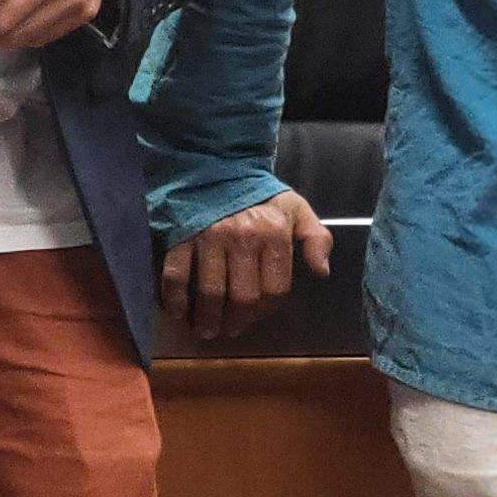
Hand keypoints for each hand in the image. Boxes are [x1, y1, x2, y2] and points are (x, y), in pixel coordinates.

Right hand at [158, 191, 331, 340]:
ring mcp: (208, 237)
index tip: (255, 319)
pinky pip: (176, 275)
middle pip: (242, 296)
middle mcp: (242, 237)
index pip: (274, 288)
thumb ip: (315, 238)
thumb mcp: (296, 208)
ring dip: (207, 318)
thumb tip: (321, 271)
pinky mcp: (182, 236)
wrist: (217, 165)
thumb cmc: (258, 193)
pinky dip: (175, 299)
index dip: (264, 311)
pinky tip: (178, 313)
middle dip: (236, 322)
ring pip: (210, 291)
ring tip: (206, 330)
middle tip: (229, 331)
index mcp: (273, 233)